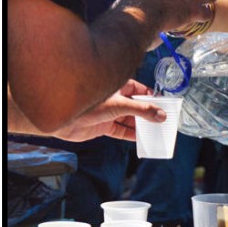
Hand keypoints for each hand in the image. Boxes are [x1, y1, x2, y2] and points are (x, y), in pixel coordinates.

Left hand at [52, 80, 166, 141]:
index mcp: (118, 87)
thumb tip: (161, 115)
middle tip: (163, 120)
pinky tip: (141, 139)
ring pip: (130, 119)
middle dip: (148, 113)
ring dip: (141, 126)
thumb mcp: (120, 105)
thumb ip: (142, 111)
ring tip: (155, 131)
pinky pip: (122, 131)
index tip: (164, 105)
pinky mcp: (104, 126)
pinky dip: (131, 135)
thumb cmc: (87, 103)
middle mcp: (114, 99)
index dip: (152, 97)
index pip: (140, 90)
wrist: (63, 119)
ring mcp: (109, 113)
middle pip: (137, 106)